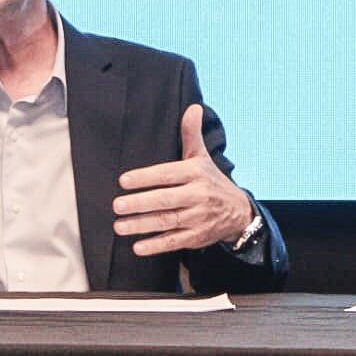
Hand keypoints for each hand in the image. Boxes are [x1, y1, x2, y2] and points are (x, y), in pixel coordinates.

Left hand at [112, 104, 254, 256]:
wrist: (238, 212)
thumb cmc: (212, 182)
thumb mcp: (203, 158)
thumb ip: (191, 134)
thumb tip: (192, 108)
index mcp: (196, 173)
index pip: (167, 174)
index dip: (145, 177)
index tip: (124, 181)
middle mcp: (198, 195)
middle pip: (166, 200)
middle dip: (140, 203)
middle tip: (117, 205)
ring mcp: (197, 218)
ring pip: (167, 221)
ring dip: (142, 225)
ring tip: (120, 226)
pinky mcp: (197, 237)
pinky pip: (174, 241)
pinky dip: (156, 245)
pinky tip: (138, 246)